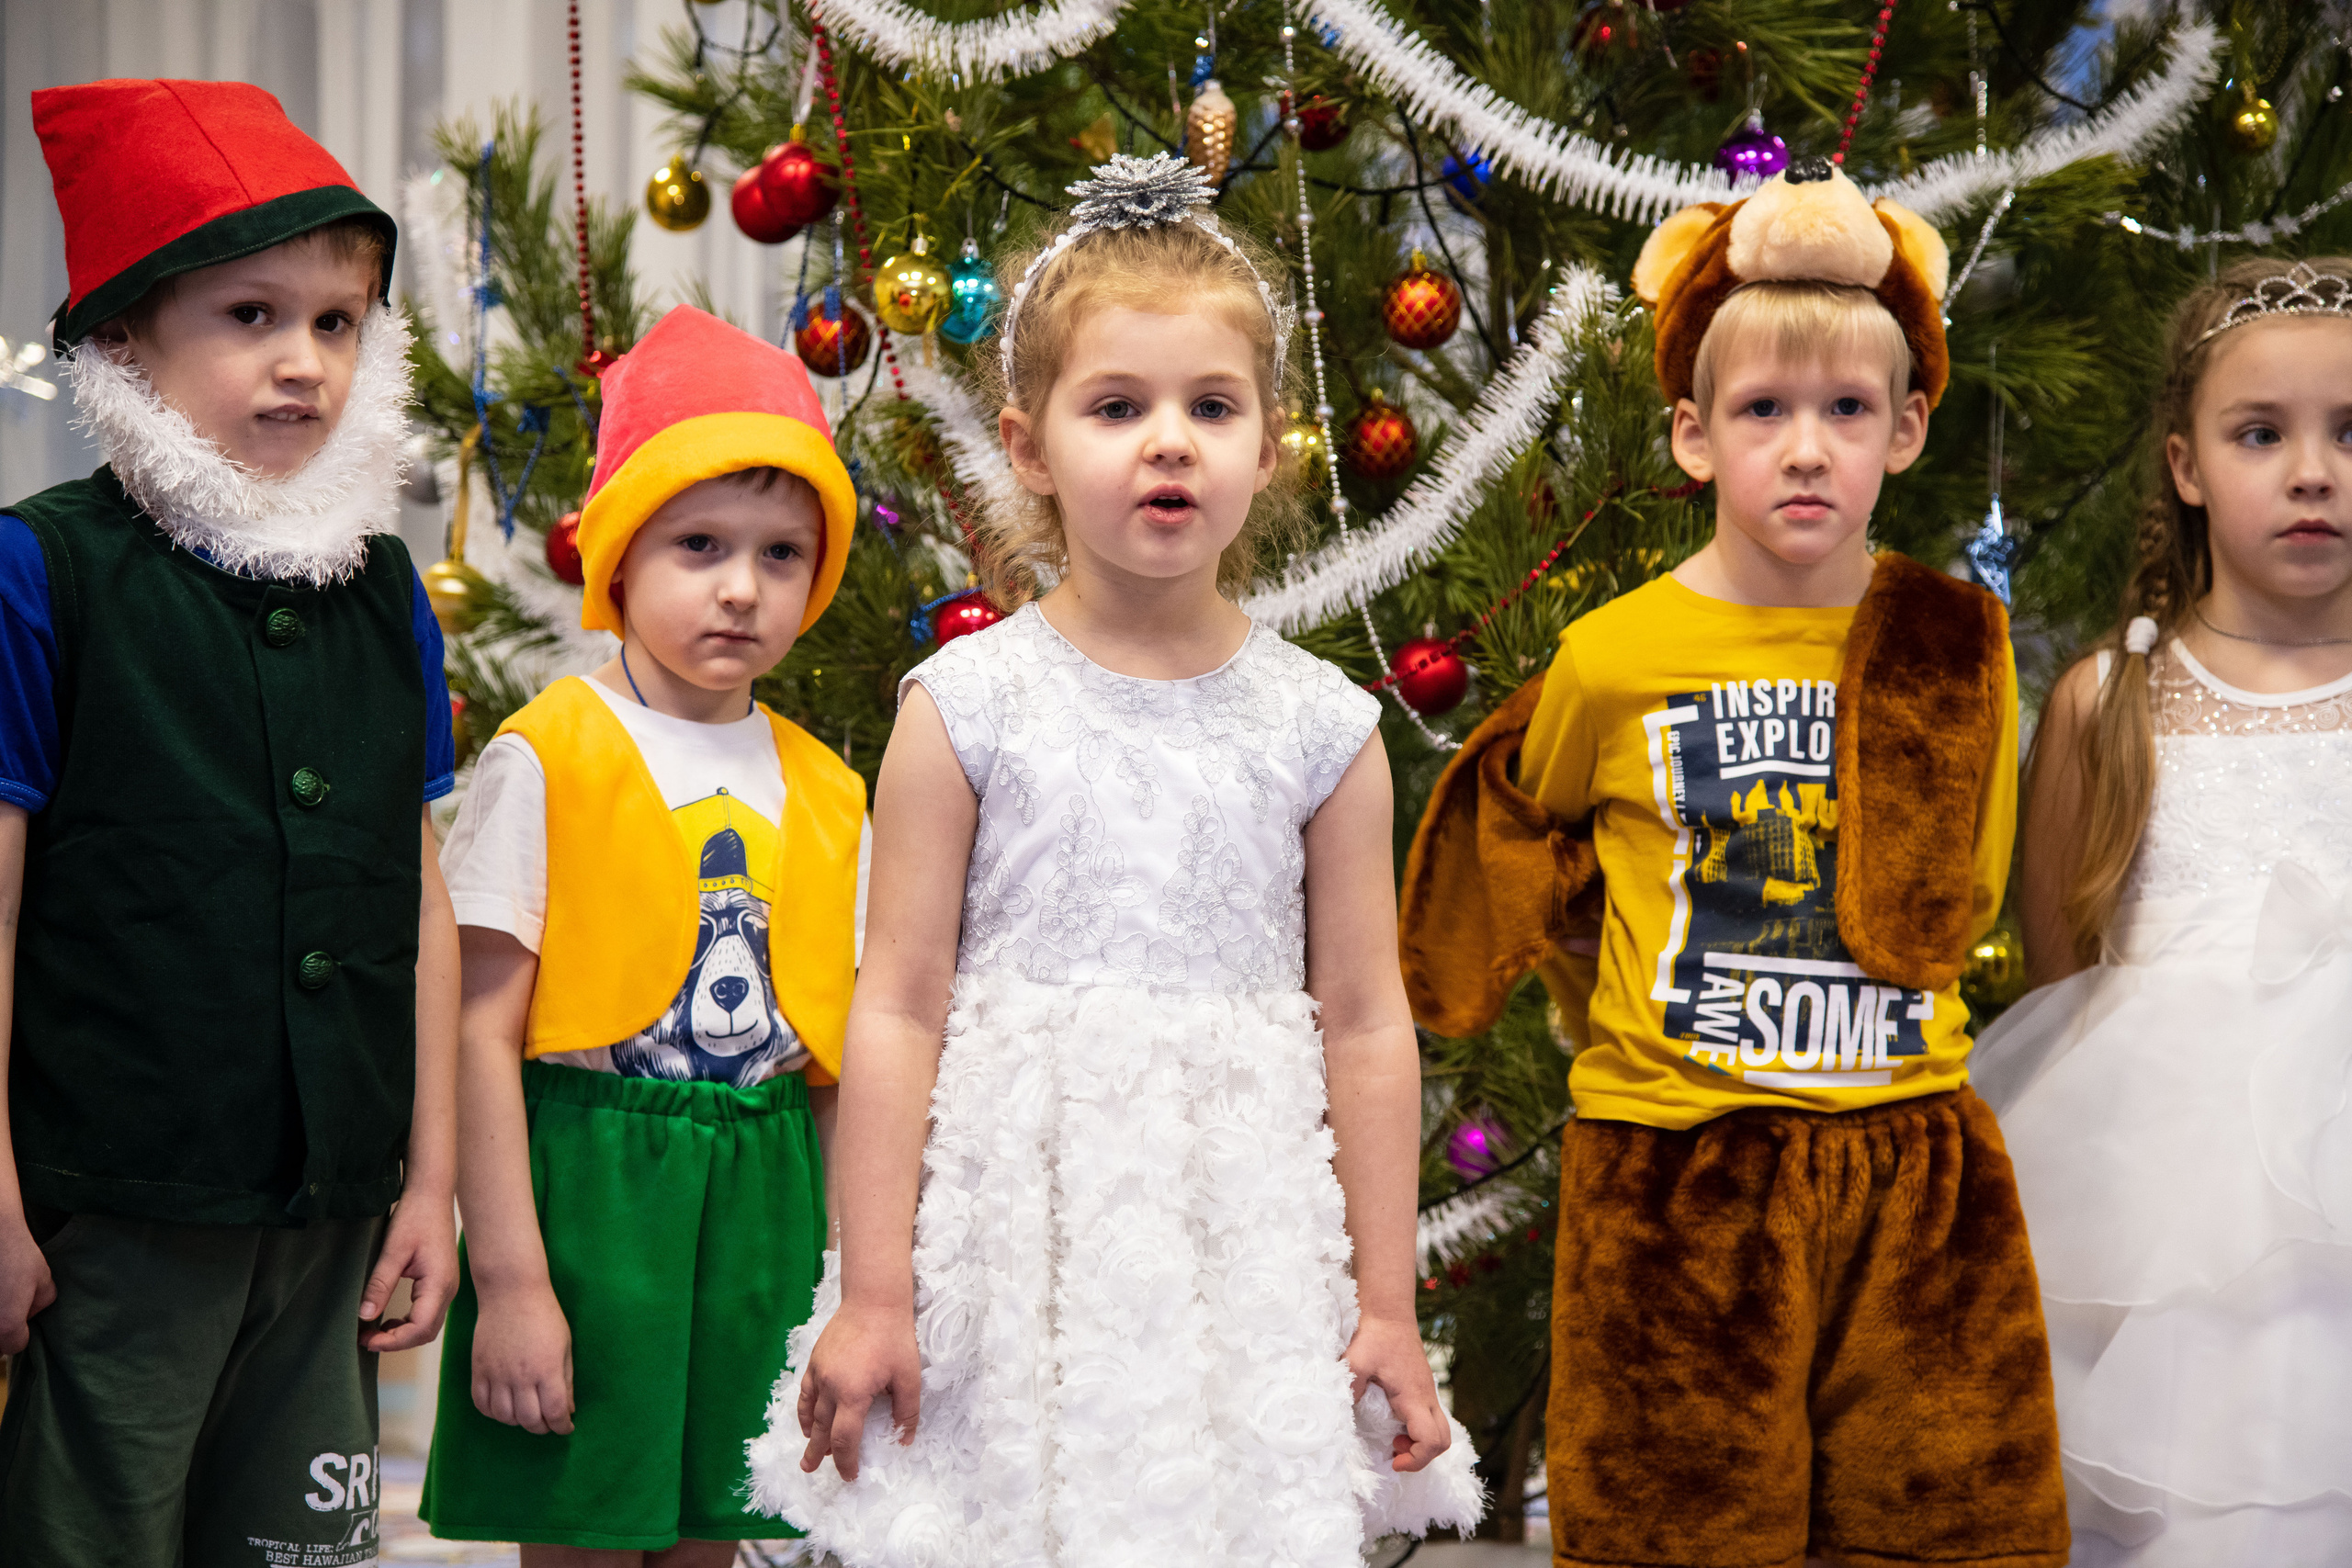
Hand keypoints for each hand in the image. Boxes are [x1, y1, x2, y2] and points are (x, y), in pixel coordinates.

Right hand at [0, 1213, 55, 1354]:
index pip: (15, 1345)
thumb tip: (29, 1314)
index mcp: (6, 1326)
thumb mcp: (43, 1279)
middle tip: (5, 1299)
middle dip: (1, 1325)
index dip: (22, 1329)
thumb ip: (41, 1304)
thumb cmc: (15, 1253)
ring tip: (0, 1290)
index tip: (20, 1311)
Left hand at [360, 1196, 458, 1352]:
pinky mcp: (441, 1281)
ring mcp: (447, 1286)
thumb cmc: (416, 1217)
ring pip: (428, 1325)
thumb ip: (380, 1284)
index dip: (393, 1341)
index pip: (420, 1328)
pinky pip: (428, 1312)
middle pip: (426, 1332)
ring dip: (403, 1333)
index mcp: (439, 1284)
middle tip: (366, 1338)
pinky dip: (409, 1322)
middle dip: (397, 1341)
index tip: (367, 1339)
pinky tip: (390, 1317)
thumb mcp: (393, 1251)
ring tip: (375, 1331)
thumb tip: (365, 1316)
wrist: (432, 1195)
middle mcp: (448, 1289)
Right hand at [471, 1280, 575, 1434]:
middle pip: (530, 1420)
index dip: (562, 1426)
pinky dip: (494, 1413)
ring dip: (518, 1422)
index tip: (566, 1427)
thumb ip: (566, 1380)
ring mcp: (497, 1374)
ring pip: (505, 1416)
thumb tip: (569, 1409)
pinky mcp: (479, 1370)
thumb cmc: (544, 1316)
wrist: (511, 1293)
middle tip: (549, 1423)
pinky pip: (481, 1404)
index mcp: (547, 1369)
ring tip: (528, 1414)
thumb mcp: (564, 1346)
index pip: (555, 1412)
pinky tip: (505, 1407)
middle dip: (543, 1427)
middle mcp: (521, 1376)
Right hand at [796, 1302, 922, 1480]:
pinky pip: (805, 1392)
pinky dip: (804, 1410)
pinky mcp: (816, 1360)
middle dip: (819, 1454)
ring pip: (810, 1412)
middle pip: (822, 1430)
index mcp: (853, 1394)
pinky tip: (807, 1420)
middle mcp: (830, 1387)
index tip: (850, 1475)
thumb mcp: (909, 1377)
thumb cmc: (894, 1337)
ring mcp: (819, 1372)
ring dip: (810, 1435)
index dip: (846, 1461)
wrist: (873, 1299)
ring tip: (808, 1453)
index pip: (845, 1439)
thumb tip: (904, 1440)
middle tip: (811, 1470)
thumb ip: (907, 1412)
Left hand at [1346, 1312, 1451, 1473]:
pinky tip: (1393, 1423)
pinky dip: (1416, 1431)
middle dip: (1421, 1456)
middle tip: (1394, 1451)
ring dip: (1418, 1443)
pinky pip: (1429, 1420)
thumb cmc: (1374, 1335)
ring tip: (1392, 1439)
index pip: (1432, 1440)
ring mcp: (1427, 1393)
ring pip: (1439, 1431)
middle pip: (1443, 1441)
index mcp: (1414, 1397)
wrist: (1389, 1312)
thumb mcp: (1356, 1361)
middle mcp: (1426, 1398)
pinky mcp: (1422, 1389)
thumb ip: (1351, 1388)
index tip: (1393, 1460)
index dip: (1416, 1459)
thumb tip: (1345, 1413)